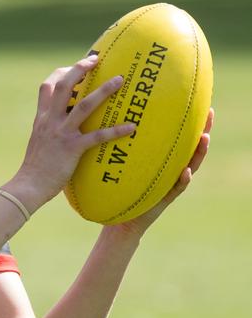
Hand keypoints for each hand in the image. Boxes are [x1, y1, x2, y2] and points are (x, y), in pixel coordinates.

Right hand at [3, 55, 134, 211]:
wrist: (28, 185)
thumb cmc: (34, 169)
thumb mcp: (38, 143)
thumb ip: (48, 132)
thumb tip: (60, 130)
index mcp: (42, 119)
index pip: (46, 87)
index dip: (60, 73)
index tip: (74, 67)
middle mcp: (50, 121)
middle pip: (63, 86)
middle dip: (79, 70)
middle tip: (95, 59)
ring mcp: (61, 133)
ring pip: (84, 105)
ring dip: (103, 91)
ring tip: (120, 80)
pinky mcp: (72, 148)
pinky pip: (97, 136)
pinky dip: (115, 130)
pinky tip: (131, 127)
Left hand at [107, 107, 214, 237]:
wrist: (118, 218)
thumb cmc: (117, 187)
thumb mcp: (119, 162)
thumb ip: (119, 143)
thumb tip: (108, 114)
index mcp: (159, 158)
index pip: (174, 135)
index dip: (185, 119)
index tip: (192, 100)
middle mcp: (169, 168)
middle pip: (189, 146)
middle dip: (201, 129)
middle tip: (209, 112)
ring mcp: (170, 183)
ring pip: (190, 165)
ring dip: (198, 153)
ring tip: (204, 138)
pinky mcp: (165, 198)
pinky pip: (176, 188)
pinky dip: (182, 180)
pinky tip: (186, 171)